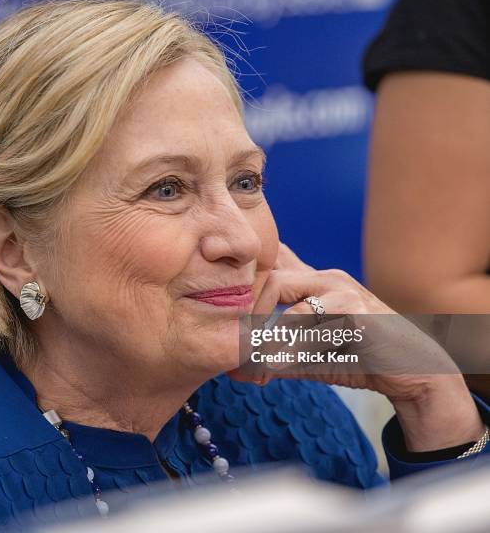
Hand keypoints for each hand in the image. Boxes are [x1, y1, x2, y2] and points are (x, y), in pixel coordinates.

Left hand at [229, 243, 484, 450]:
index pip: (272, 263)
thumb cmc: (356, 357)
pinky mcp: (358, 311)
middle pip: (272, 276)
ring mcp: (343, 291)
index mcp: (313, 283)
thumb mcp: (306, 356)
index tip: (223, 315)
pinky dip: (291, 348)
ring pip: (290, 299)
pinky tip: (275, 367)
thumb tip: (233, 371)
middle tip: (235, 343)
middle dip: (248, 311)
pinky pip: (315, 325)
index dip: (244, 282)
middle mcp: (326, 278)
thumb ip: (272, 359)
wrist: (410, 370)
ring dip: (266, 335)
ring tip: (252, 361)